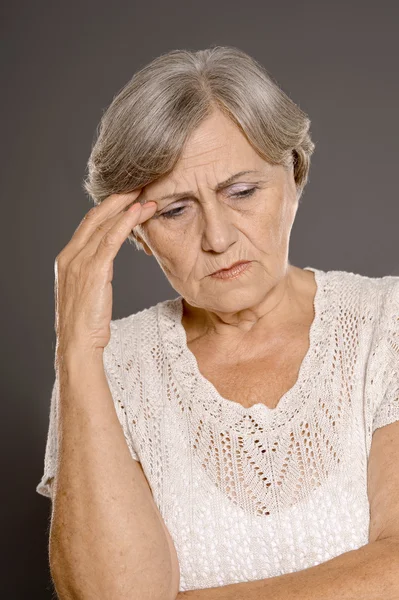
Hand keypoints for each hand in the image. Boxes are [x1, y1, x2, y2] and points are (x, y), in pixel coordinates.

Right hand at [53, 190, 156, 366]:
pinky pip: (111, 239)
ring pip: (105, 225)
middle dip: (119, 199)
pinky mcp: (93, 271)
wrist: (78, 344)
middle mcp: (70, 256)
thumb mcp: (88, 291)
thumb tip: (106, 261)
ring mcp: (79, 262)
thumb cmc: (86, 323)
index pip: (88, 224)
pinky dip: (126, 223)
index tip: (127, 197)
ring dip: (128, 207)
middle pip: (96, 217)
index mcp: (67, 259)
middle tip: (140, 186)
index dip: (108, 207)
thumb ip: (94, 271)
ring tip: (147, 195)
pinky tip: (139, 212)